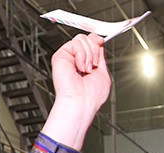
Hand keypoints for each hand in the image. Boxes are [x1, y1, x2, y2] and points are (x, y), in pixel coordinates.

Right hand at [42, 33, 111, 149]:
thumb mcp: (102, 72)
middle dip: (95, 50)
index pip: (91, 43)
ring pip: (82, 39)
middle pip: (88, 38)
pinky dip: (82, 54)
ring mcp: (69, 57)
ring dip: (89, 55)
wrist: (81, 102)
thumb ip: (100, 56)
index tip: (101, 42)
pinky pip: (76, 42)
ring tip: (86, 70)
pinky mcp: (61, 55)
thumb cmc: (92, 96)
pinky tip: (80, 67)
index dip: (96, 40)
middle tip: (92, 66)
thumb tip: (99, 41)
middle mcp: (77, 59)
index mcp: (87, 63)